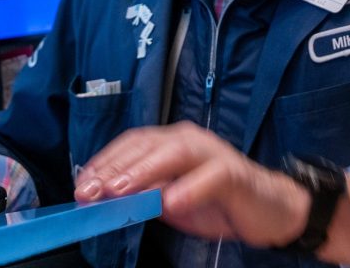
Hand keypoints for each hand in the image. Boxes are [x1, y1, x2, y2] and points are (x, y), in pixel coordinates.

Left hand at [75, 122, 306, 247]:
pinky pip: (211, 177)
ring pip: (176, 153)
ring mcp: (214, 154)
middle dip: (116, 168)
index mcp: (172, 143)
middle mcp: (191, 141)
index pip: (132, 144)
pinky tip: (171, 203)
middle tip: (92, 191)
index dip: (105, 162)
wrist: (268, 208)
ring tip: (120, 190)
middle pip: (149, 145)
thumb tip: (102, 199)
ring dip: (145, 171)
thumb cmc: (217, 201)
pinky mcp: (235, 173)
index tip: (81, 184)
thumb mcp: (171, 200)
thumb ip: (142, 195)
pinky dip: (190, 189)